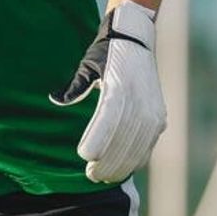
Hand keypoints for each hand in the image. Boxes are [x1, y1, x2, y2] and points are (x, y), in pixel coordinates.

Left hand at [52, 0, 166, 184]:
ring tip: (106, 176)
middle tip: (92, 174)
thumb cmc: (106, 52)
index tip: (84, 156)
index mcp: (119, 88)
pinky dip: (137, 159)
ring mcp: (151, 110)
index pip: (107, 124)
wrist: (135, 39)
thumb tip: (57, 100)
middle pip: (122, 141)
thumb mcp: (88, 64)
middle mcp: (138, 101)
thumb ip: (75, 86)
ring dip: (122, 166)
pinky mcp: (159, 116)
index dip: (96, 144)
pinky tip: (125, 169)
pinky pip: (149, 144)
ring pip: (137, 147)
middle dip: (107, 162)